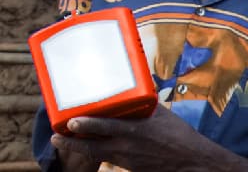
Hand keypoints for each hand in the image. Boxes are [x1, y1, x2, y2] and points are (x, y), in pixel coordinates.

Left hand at [51, 105, 210, 171]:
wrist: (189, 159)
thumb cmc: (177, 134)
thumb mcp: (161, 115)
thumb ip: (144, 105)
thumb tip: (138, 86)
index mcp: (135, 130)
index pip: (104, 127)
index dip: (85, 125)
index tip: (70, 120)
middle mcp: (126, 146)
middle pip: (91, 146)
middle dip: (71, 141)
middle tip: (56, 135)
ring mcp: (126, 159)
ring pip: (96, 154)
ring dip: (78, 148)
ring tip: (62, 142)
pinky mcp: (129, 168)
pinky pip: (108, 159)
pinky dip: (97, 153)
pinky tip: (91, 149)